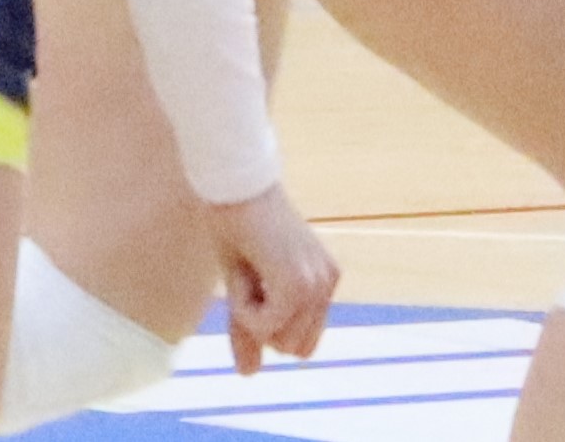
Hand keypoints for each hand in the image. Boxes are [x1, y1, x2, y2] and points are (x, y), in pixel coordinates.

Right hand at [203, 181, 336, 371]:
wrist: (235, 190)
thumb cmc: (238, 232)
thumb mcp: (243, 291)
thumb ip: (250, 332)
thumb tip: (250, 375)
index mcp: (324, 282)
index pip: (303, 343)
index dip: (269, 332)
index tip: (254, 292)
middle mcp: (328, 283)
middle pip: (294, 349)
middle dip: (262, 327)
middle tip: (250, 280)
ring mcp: (318, 283)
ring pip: (281, 342)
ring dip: (251, 317)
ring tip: (250, 273)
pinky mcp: (299, 283)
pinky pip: (265, 327)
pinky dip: (244, 311)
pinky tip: (247, 273)